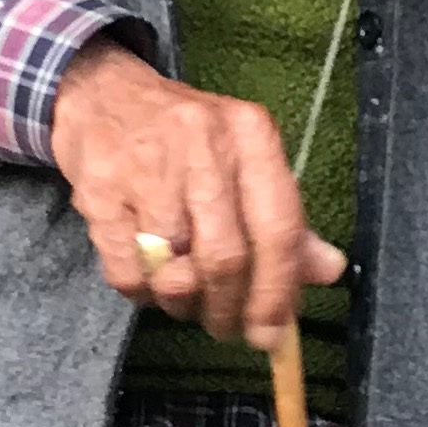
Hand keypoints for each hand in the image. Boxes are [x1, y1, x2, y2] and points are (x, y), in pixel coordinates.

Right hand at [47, 41, 341, 352]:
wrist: (102, 94)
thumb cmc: (185, 138)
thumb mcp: (243, 160)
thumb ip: (284, 216)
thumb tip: (329, 270)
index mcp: (250, 135)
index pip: (278, 228)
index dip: (278, 292)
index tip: (273, 332)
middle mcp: (201, 144)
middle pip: (226, 258)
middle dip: (229, 309)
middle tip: (228, 328)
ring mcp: (145, 166)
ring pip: (175, 270)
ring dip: (184, 304)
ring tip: (187, 301)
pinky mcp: (98, 190)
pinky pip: (127, 271)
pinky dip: (143, 293)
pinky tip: (151, 281)